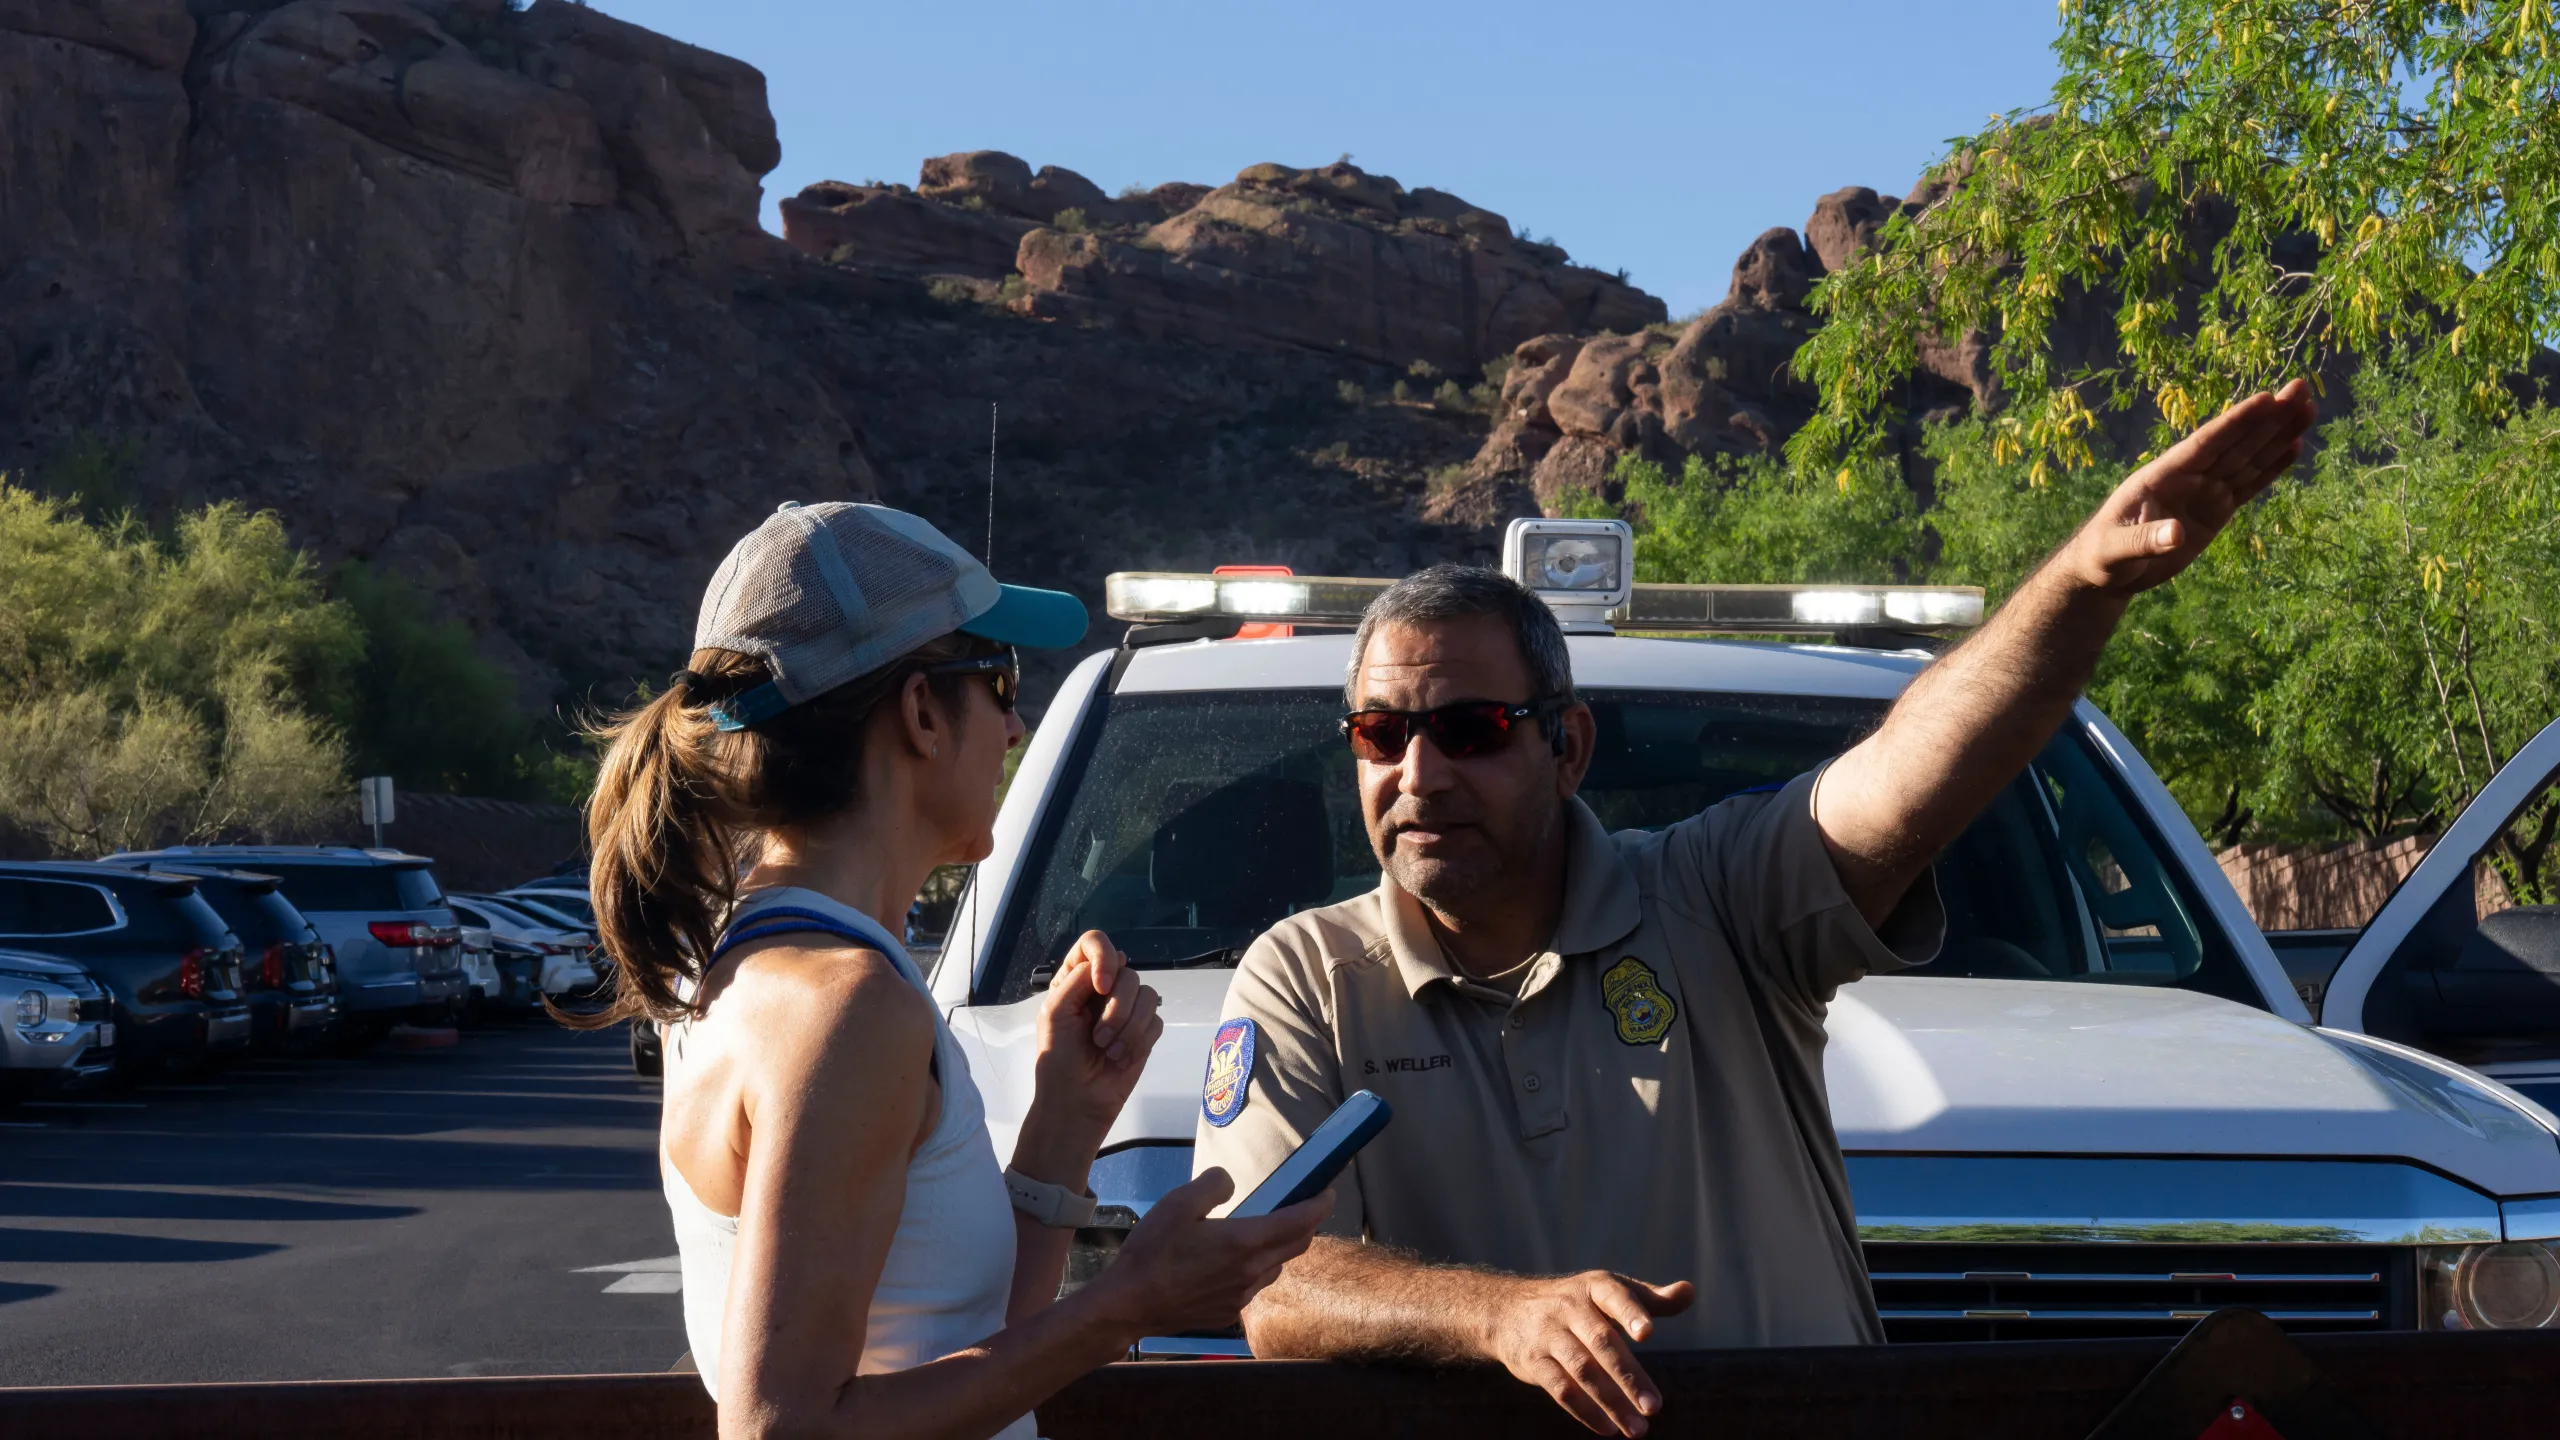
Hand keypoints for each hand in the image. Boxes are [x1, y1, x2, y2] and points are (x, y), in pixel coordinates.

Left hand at [1030, 930, 1162, 1134]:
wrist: (1077, 1101)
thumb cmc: (1058, 1059)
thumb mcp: (1055, 1013)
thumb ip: (1079, 979)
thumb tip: (1117, 960)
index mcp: (1077, 980)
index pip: (1095, 944)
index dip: (1103, 957)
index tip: (1101, 985)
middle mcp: (1104, 989)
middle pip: (1128, 973)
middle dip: (1116, 1009)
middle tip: (1098, 1038)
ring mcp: (1127, 1010)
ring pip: (1147, 995)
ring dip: (1128, 1028)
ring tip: (1109, 1051)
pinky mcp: (1145, 1032)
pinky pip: (1156, 1020)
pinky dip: (1139, 1041)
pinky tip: (1122, 1058)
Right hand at [1087, 1170, 1331, 1337]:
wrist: (1129, 1305)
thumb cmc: (1152, 1251)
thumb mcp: (1178, 1203)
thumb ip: (1213, 1185)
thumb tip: (1230, 1184)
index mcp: (1245, 1242)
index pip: (1299, 1222)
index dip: (1320, 1205)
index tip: (1329, 1193)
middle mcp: (1252, 1272)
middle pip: (1296, 1246)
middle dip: (1306, 1225)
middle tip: (1304, 1208)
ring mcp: (1241, 1297)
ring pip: (1276, 1268)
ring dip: (1280, 1249)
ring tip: (1265, 1234)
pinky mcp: (1228, 1313)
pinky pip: (1254, 1287)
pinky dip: (1256, 1270)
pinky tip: (1232, 1264)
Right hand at [1483, 1271, 1695, 1437]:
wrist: (1508, 1311)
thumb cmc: (1577, 1303)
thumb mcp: (1610, 1292)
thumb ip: (1652, 1299)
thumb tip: (1689, 1292)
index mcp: (1595, 1287)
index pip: (1615, 1296)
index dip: (1630, 1314)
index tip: (1648, 1334)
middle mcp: (1570, 1307)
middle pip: (1602, 1342)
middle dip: (1628, 1376)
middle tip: (1654, 1407)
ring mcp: (1548, 1334)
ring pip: (1582, 1370)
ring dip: (1610, 1402)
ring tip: (1637, 1429)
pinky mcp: (1533, 1361)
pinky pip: (1560, 1388)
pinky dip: (1584, 1411)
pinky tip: (1608, 1428)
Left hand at [2059, 378, 2316, 595]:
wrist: (2107, 571)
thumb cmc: (2103, 556)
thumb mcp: (2116, 551)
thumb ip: (2145, 541)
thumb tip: (2176, 535)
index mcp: (2163, 475)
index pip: (2205, 443)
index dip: (2236, 422)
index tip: (2266, 398)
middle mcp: (2188, 477)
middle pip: (2236, 443)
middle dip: (2269, 418)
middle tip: (2301, 389)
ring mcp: (2205, 492)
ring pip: (2248, 458)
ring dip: (2278, 435)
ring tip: (2308, 409)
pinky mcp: (2216, 511)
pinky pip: (2249, 485)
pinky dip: (2272, 468)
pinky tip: (2294, 447)